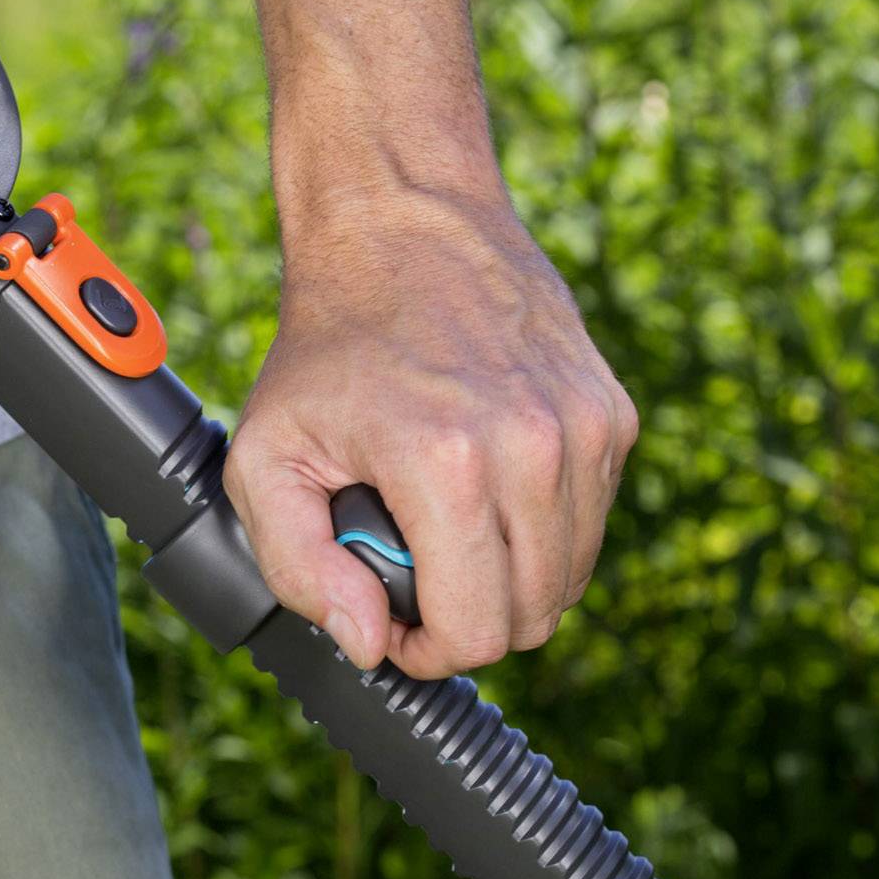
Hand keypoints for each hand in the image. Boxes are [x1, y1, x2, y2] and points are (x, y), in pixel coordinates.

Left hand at [226, 182, 637, 677]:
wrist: (402, 225)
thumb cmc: (327, 346)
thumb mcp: (266, 454)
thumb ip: (298, 566)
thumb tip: (367, 640)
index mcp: (447, 466)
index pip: (475, 631)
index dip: (427, 653)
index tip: (395, 627)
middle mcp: (535, 449)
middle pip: (532, 616)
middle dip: (469, 620)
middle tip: (415, 580)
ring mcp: (586, 428)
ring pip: (571, 577)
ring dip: (510, 578)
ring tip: (447, 533)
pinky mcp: (613, 413)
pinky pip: (589, 521)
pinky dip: (542, 527)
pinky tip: (487, 484)